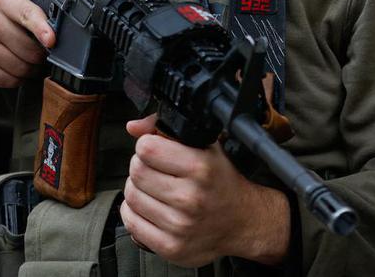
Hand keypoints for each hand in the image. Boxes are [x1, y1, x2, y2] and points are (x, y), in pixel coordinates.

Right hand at [0, 0, 54, 115]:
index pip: (26, 12)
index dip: (42, 28)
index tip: (51, 40)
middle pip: (29, 48)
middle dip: (39, 57)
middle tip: (39, 56)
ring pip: (20, 66)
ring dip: (29, 71)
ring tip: (27, 64)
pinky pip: (7, 79)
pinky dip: (15, 80)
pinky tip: (11, 71)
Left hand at [120, 114, 291, 266]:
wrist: (243, 222)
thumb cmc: (221, 181)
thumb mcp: (205, 146)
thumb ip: (167, 128)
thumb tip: (133, 127)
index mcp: (200, 168)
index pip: (147, 149)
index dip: (147, 145)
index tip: (155, 150)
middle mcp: (191, 198)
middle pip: (137, 172)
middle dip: (141, 166)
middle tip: (154, 170)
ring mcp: (180, 225)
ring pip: (131, 197)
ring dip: (137, 189)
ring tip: (154, 189)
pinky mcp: (171, 247)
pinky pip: (131, 223)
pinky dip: (134, 212)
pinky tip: (150, 207)